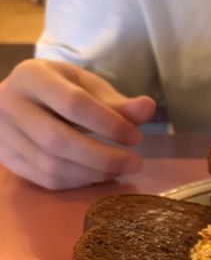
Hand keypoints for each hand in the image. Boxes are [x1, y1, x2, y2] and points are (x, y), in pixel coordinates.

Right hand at [0, 59, 156, 188]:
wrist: (13, 101)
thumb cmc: (57, 89)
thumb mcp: (85, 85)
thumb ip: (115, 100)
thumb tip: (148, 108)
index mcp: (33, 77)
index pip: (73, 104)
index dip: (109, 124)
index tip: (136, 137)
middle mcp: (10, 105)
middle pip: (59, 140)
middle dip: (103, 157)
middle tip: (135, 163)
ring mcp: (4, 136)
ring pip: (52, 166)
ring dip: (94, 174)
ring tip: (120, 170)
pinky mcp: (9, 161)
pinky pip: (47, 180)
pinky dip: (79, 182)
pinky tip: (100, 176)